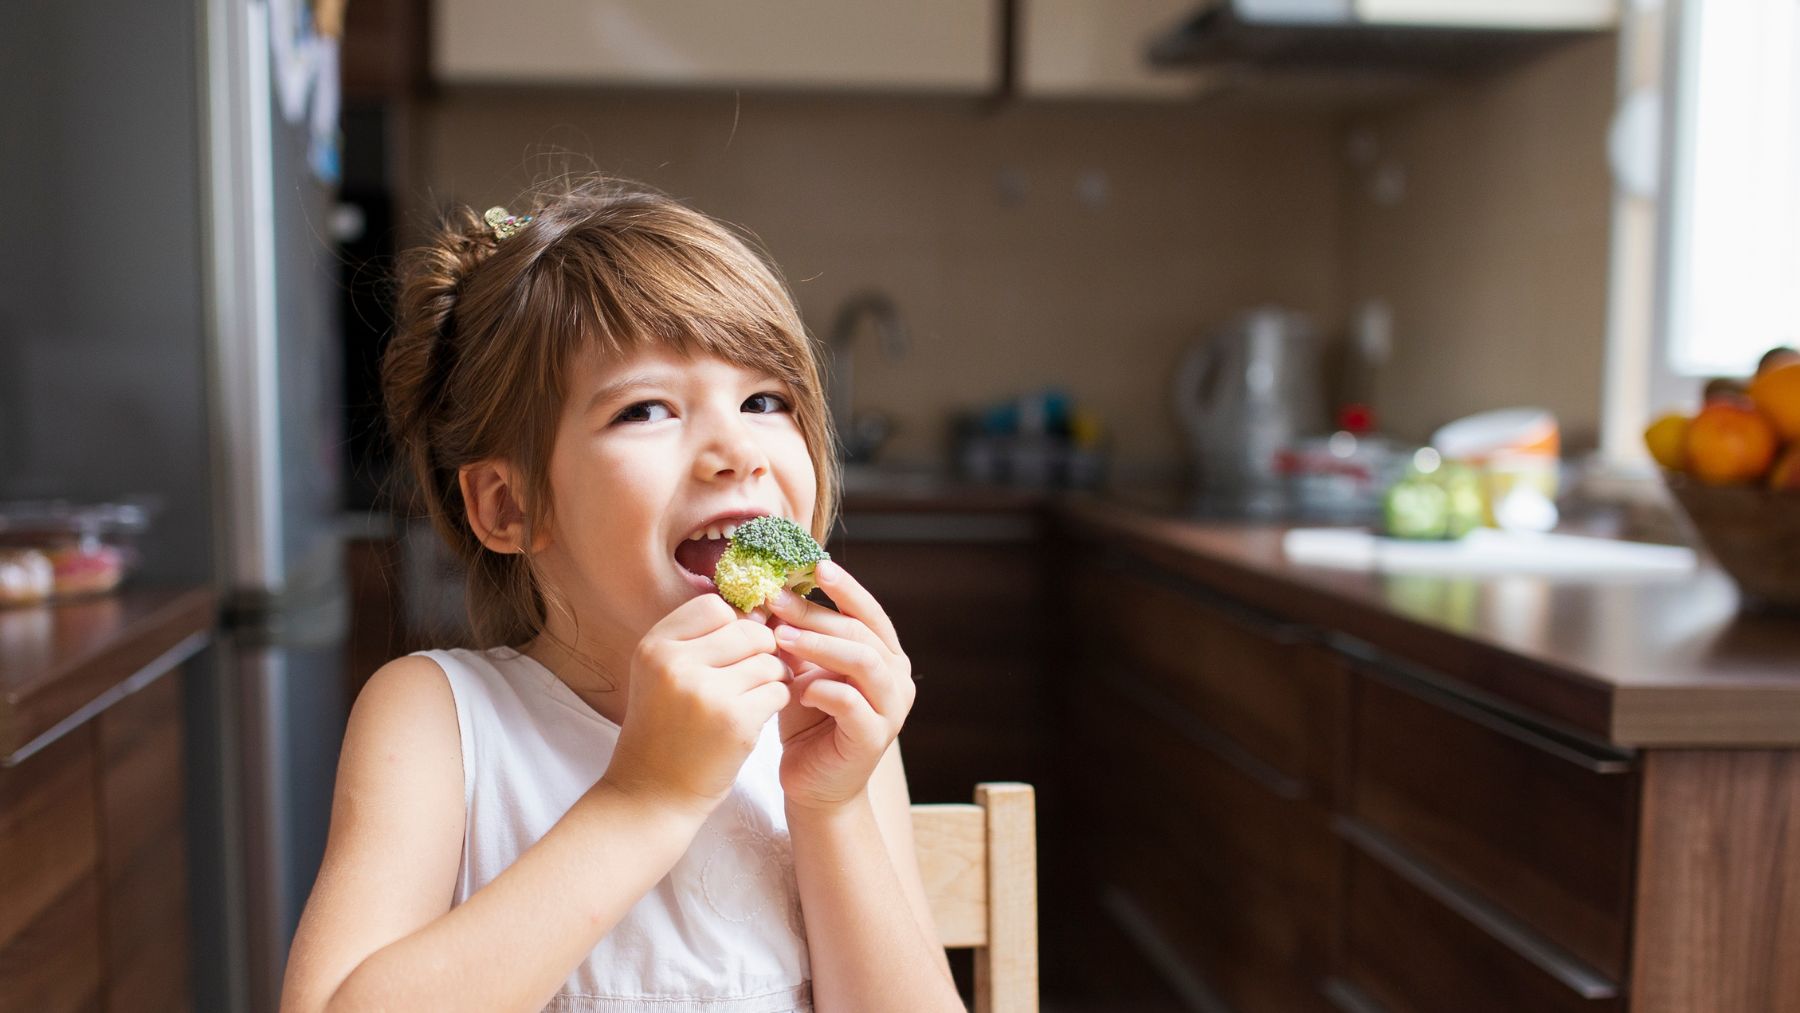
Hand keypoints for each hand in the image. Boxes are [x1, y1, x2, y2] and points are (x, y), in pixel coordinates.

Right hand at [602, 594, 791, 817]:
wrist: (651, 795)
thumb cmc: (664, 732)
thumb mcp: (662, 675)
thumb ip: (700, 641)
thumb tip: (761, 612)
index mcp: (654, 646)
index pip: (714, 607)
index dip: (733, 626)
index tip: (732, 651)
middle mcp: (675, 663)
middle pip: (747, 631)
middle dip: (759, 651)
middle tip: (750, 677)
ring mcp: (705, 692)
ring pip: (768, 661)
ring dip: (771, 678)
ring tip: (752, 698)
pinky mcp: (734, 720)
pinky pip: (779, 690)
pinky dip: (775, 702)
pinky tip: (755, 718)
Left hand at [767, 560, 914, 812]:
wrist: (813, 786)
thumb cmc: (808, 723)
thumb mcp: (802, 670)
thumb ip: (799, 638)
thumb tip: (770, 593)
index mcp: (884, 656)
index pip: (869, 612)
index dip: (845, 588)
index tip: (815, 566)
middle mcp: (897, 678)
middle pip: (860, 632)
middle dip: (816, 614)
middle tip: (776, 601)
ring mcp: (891, 708)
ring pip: (862, 661)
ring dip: (819, 645)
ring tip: (781, 638)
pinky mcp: (874, 737)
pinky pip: (851, 703)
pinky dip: (821, 690)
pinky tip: (796, 690)